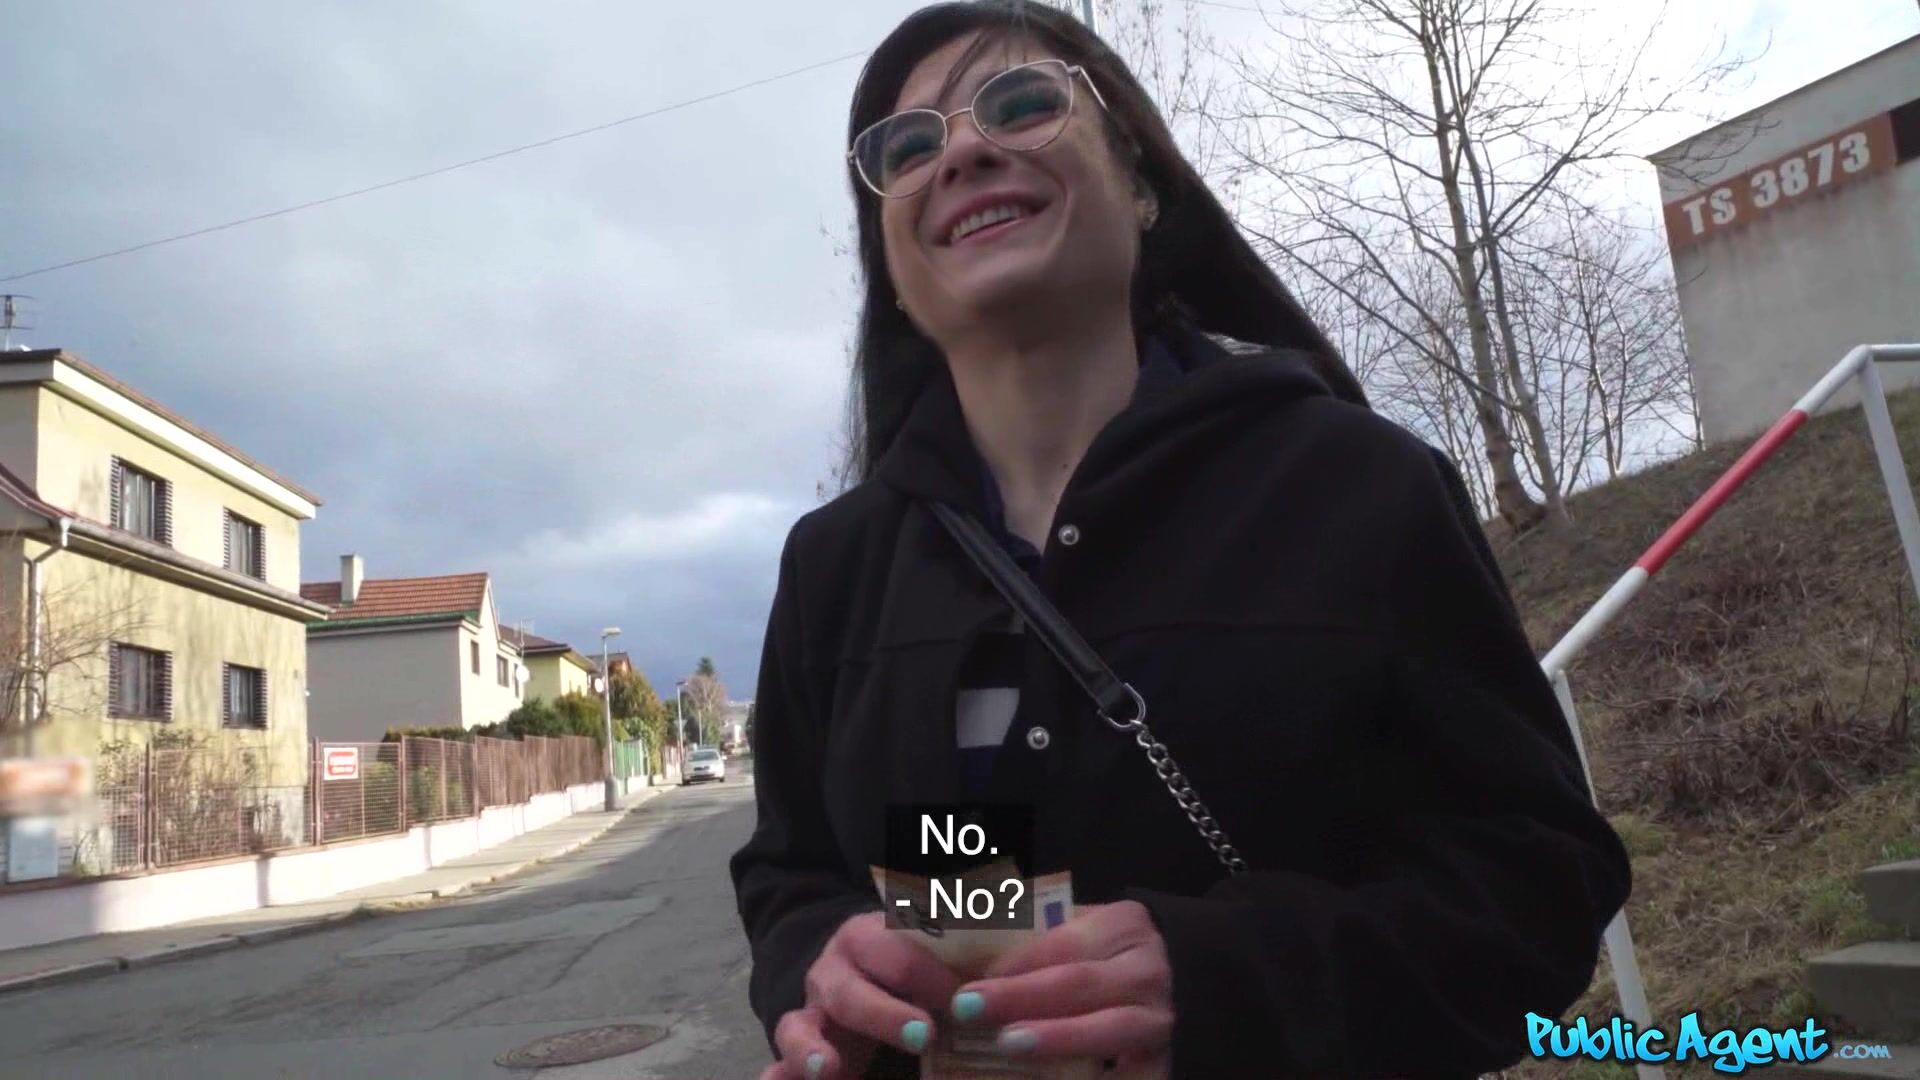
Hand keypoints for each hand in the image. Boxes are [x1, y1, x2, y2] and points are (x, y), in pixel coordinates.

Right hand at [760, 911, 963, 1078]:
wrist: (853, 961)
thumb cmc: (909, 961)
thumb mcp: (931, 948)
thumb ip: (961, 961)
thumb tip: (1006, 977)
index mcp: (870, 937)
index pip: (905, 956)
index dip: (936, 980)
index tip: (970, 1003)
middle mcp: (834, 971)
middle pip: (854, 994)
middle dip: (887, 1016)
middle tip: (925, 1036)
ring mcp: (809, 1007)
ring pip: (799, 1026)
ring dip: (812, 1050)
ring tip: (827, 1071)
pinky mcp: (796, 1039)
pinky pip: (780, 1056)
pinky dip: (777, 1073)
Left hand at [947, 901, 1173, 1076]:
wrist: (1180, 988)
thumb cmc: (1114, 959)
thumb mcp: (1089, 933)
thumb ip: (1040, 940)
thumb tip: (965, 954)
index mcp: (1125, 926)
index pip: (1062, 943)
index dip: (1015, 963)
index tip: (970, 981)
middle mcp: (1147, 969)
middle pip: (1079, 982)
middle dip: (1021, 996)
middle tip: (969, 1008)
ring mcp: (1159, 1018)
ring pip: (1108, 1027)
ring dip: (1056, 1037)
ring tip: (1008, 1043)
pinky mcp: (1162, 1061)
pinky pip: (1130, 1076)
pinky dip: (1092, 1078)